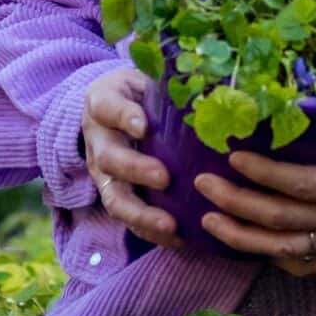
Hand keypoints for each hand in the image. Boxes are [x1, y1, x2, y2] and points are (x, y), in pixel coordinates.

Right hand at [79, 66, 179, 248]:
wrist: (113, 109)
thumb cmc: (139, 92)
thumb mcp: (145, 77)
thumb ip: (167, 84)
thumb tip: (218, 88)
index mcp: (103, 104)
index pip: (107, 107)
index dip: (123, 116)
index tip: (142, 124)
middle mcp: (98, 140)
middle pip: (108, 159)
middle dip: (135, 170)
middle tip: (164, 177)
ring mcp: (103, 173)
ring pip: (114, 198)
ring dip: (141, 214)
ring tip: (169, 225)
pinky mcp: (116, 195)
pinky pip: (129, 219)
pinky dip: (151, 231)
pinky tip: (179, 238)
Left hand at [197, 84, 315, 276]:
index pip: (301, 185)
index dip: (263, 175)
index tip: (232, 158)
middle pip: (280, 220)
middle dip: (236, 203)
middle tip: (200, 184)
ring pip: (283, 249)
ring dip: (242, 237)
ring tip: (207, 219)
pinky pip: (304, 264)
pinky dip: (273, 257)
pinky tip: (250, 245)